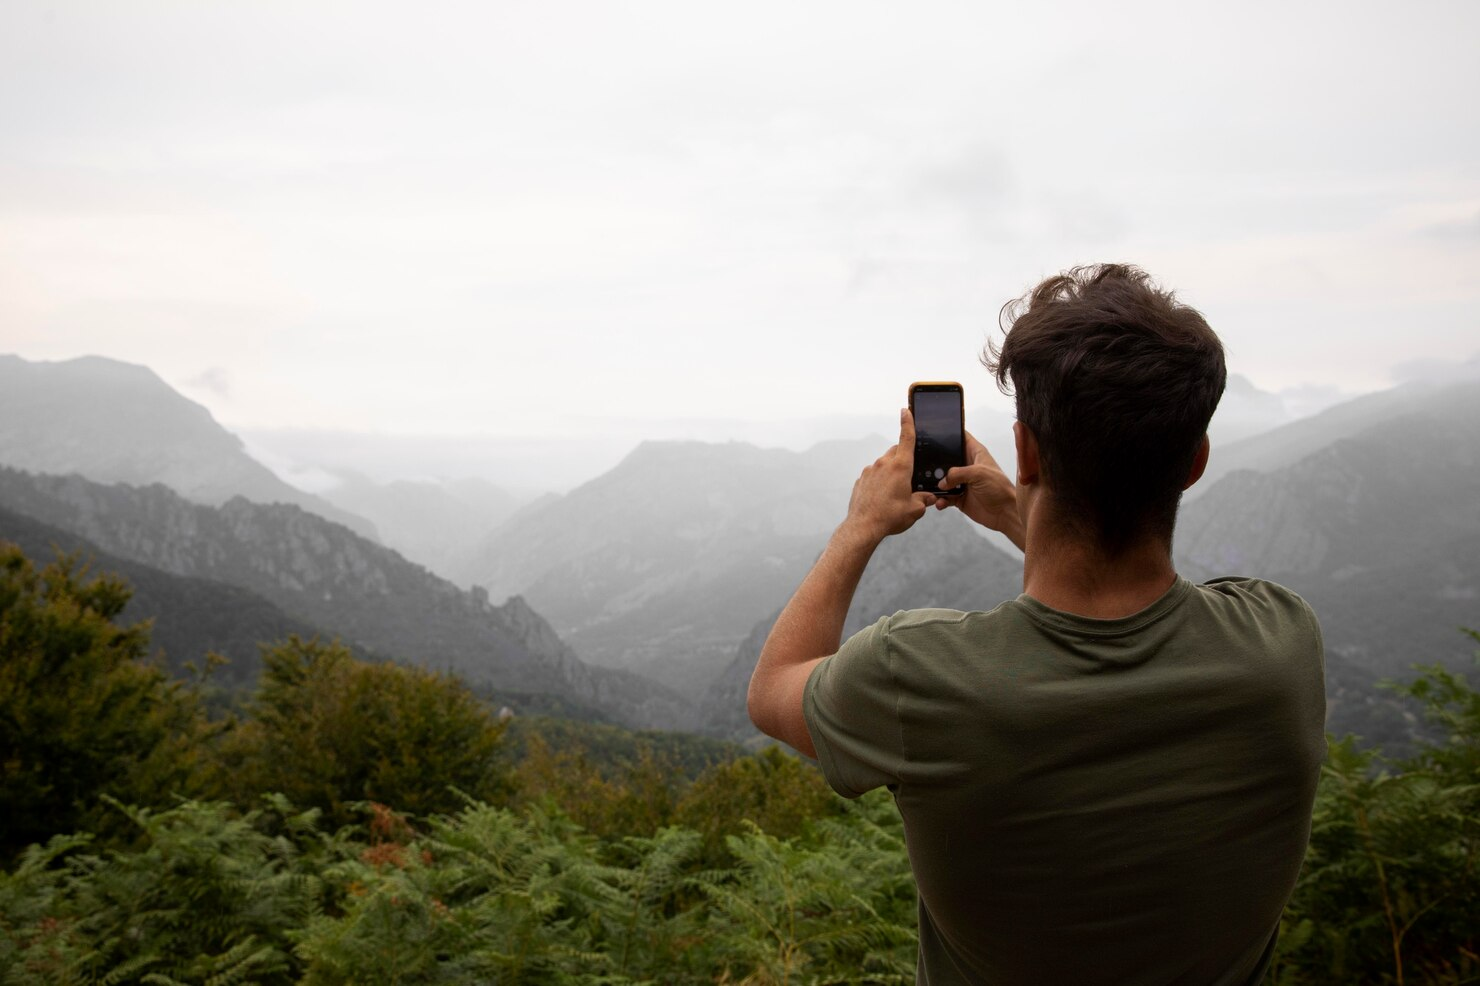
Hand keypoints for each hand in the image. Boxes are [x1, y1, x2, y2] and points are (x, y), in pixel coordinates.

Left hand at [841, 408, 937, 542]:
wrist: (863, 526)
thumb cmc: (890, 516)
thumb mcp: (915, 510)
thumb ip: (925, 500)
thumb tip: (930, 498)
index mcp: (900, 466)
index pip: (906, 438)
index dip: (908, 422)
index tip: (906, 410)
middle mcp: (884, 464)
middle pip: (896, 452)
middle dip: (904, 459)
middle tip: (910, 476)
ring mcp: (870, 471)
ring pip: (884, 465)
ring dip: (892, 472)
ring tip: (896, 492)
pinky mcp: (861, 480)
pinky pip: (874, 475)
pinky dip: (880, 481)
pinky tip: (883, 497)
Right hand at [934, 430, 1023, 549]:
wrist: (1005, 513)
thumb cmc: (999, 488)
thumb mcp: (979, 474)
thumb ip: (957, 473)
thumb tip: (941, 482)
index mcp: (975, 453)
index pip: (961, 437)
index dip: (949, 433)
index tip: (934, 432)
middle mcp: (967, 466)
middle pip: (946, 459)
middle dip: (935, 462)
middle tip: (924, 465)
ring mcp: (962, 482)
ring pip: (942, 479)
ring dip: (936, 485)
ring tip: (931, 489)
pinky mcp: (959, 497)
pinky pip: (944, 496)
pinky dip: (940, 499)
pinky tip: (940, 502)